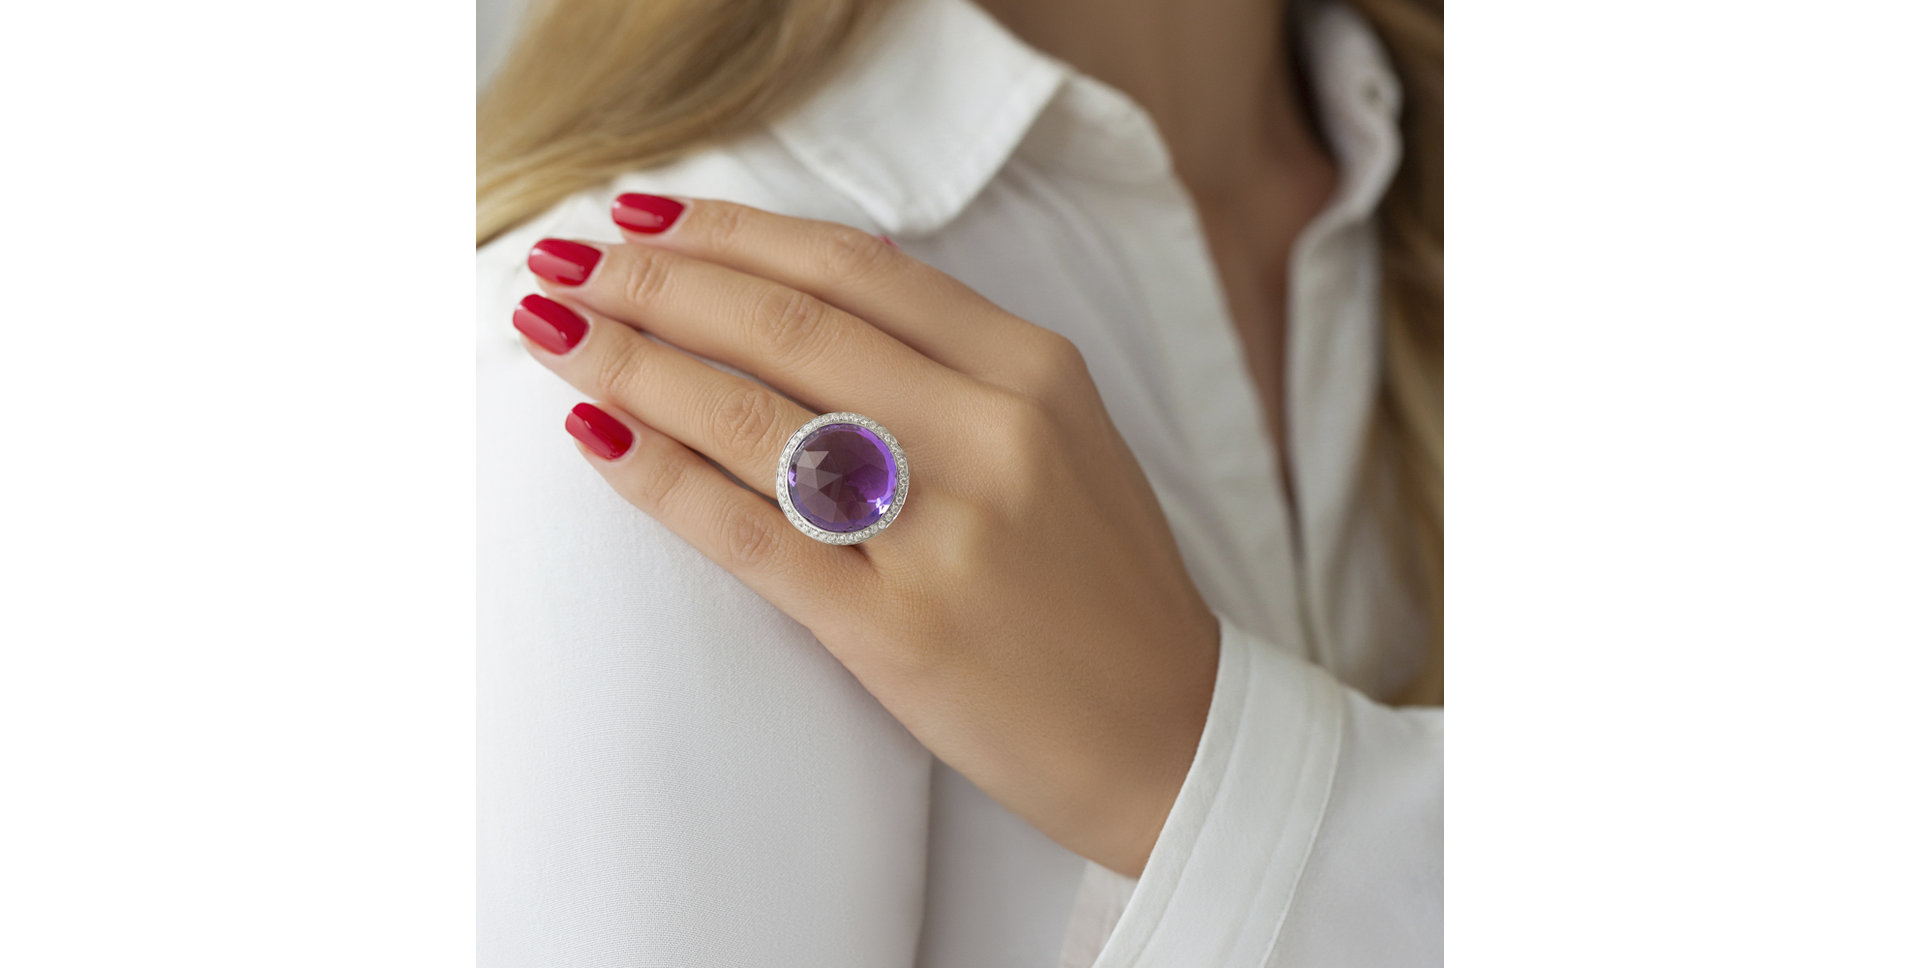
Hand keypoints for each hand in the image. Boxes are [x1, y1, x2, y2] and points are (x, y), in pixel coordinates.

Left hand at [513, 195, 1219, 875]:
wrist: (1168, 735)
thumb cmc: (1099, 584)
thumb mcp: (1060, 437)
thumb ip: (952, 364)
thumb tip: (799, 296)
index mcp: (1034, 372)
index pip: (854, 268)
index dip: (731, 233)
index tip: (643, 218)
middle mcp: (991, 434)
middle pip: (787, 325)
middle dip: (655, 284)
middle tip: (565, 264)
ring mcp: (944, 532)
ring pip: (752, 417)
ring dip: (632, 363)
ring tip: (554, 334)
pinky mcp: (896, 629)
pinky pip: (747, 532)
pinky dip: (659, 476)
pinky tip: (596, 437)